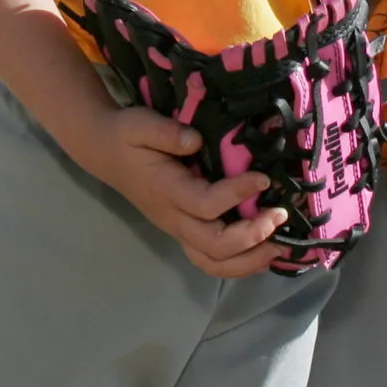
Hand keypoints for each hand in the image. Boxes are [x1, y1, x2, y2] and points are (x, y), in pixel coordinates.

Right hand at [67, 105, 285, 278]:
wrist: (106, 152)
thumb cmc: (126, 136)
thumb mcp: (139, 124)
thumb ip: (166, 132)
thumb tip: (196, 140)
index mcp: (166, 191)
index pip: (206, 204)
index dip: (238, 195)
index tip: (263, 178)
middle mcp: (173, 218)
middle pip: (215, 246)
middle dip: (253, 236)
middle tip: (280, 215)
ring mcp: (178, 230)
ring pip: (214, 263)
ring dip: (250, 260)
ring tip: (279, 245)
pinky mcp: (184, 232)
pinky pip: (212, 260)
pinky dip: (241, 263)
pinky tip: (263, 251)